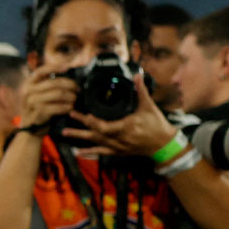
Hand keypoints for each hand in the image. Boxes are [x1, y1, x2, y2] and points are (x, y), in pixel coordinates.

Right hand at [19, 65, 78, 130]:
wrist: (29, 129)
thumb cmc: (37, 109)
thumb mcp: (36, 95)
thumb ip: (44, 85)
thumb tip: (63, 73)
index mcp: (27, 84)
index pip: (40, 71)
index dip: (53, 67)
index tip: (66, 66)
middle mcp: (28, 91)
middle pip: (54, 82)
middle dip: (69, 84)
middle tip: (78, 89)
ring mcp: (33, 101)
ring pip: (59, 94)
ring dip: (71, 96)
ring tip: (75, 99)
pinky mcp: (40, 112)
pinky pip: (59, 107)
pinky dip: (67, 107)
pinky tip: (70, 108)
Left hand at [62, 74, 176, 157]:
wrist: (164, 145)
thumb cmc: (157, 126)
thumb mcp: (148, 107)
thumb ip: (141, 91)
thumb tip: (138, 75)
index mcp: (125, 128)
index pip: (104, 126)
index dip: (92, 121)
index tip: (84, 114)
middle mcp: (119, 139)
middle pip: (96, 132)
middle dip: (81, 124)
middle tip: (70, 115)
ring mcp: (118, 147)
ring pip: (95, 143)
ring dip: (80, 137)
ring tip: (64, 133)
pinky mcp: (118, 152)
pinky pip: (101, 153)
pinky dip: (89, 152)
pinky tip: (77, 152)